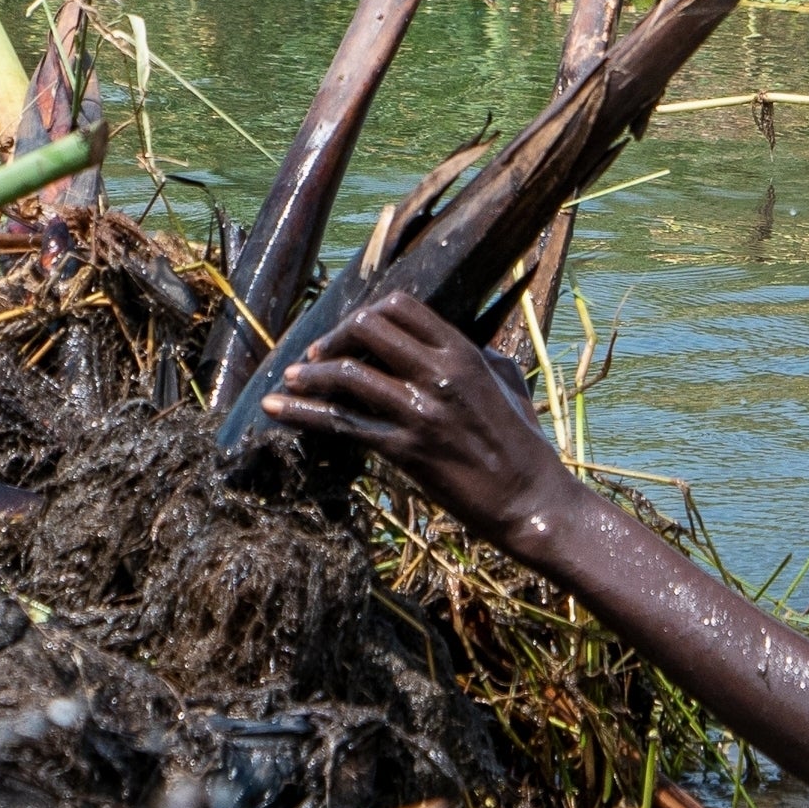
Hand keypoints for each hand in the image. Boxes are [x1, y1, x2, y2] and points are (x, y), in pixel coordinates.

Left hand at [262, 292, 574, 546]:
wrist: (532, 500)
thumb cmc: (524, 445)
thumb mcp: (506, 382)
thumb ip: (477, 355)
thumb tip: (453, 342)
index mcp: (465, 353)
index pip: (400, 308)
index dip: (365, 316)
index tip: (349, 336)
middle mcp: (441, 373)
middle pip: (368, 328)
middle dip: (333, 339)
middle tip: (315, 360)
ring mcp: (422, 411)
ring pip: (348, 373)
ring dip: (309, 376)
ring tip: (288, 383)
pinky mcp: (407, 450)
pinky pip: (343, 424)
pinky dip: (302, 414)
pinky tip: (276, 410)